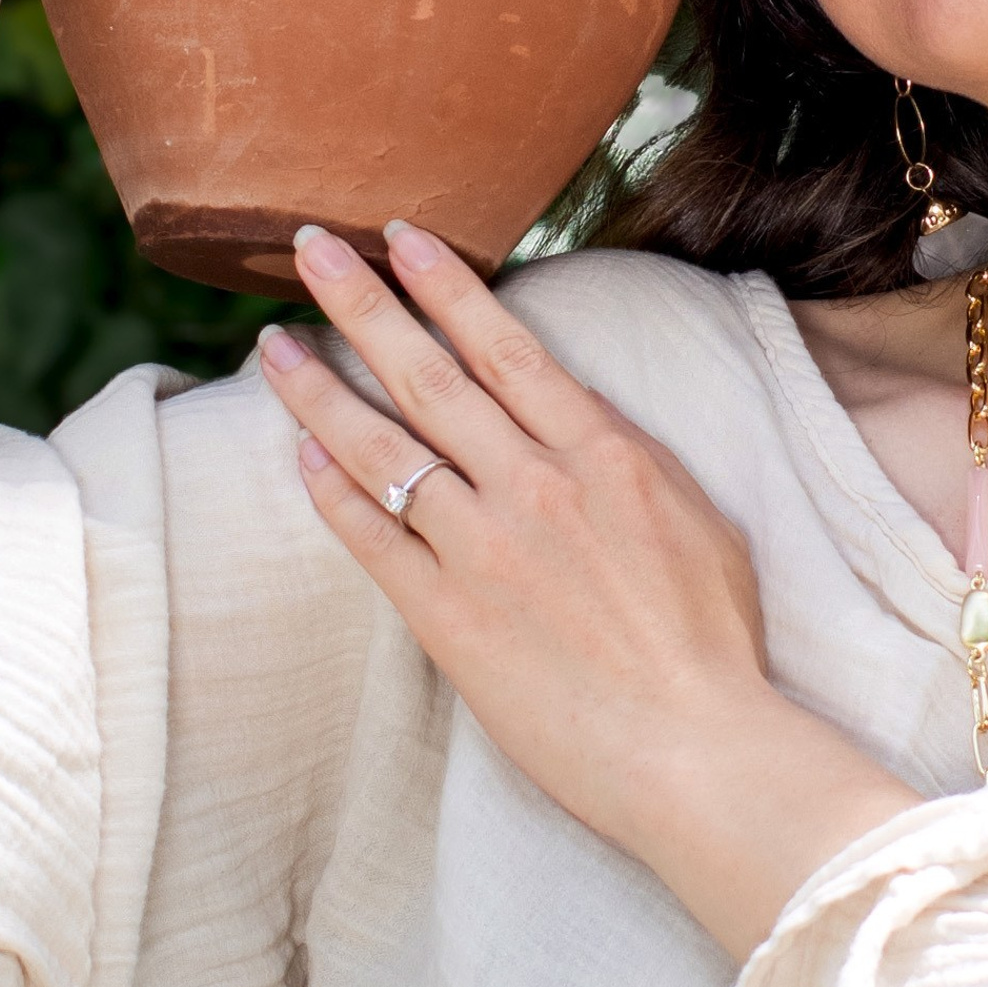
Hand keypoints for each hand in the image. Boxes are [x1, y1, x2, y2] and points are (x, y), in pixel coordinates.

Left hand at [259, 223, 920, 957]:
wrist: (696, 751)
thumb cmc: (714, 645)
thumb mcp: (697, 519)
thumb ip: (629, 461)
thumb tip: (582, 419)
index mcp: (602, 453)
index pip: (506, 346)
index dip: (447, 286)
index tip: (401, 236)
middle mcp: (534, 485)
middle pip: (429, 374)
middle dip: (363, 302)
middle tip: (309, 248)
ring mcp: (484, 549)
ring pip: (382, 446)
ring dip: (319, 388)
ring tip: (273, 345)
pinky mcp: (448, 618)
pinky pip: (372, 537)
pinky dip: (332, 490)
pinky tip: (300, 454)